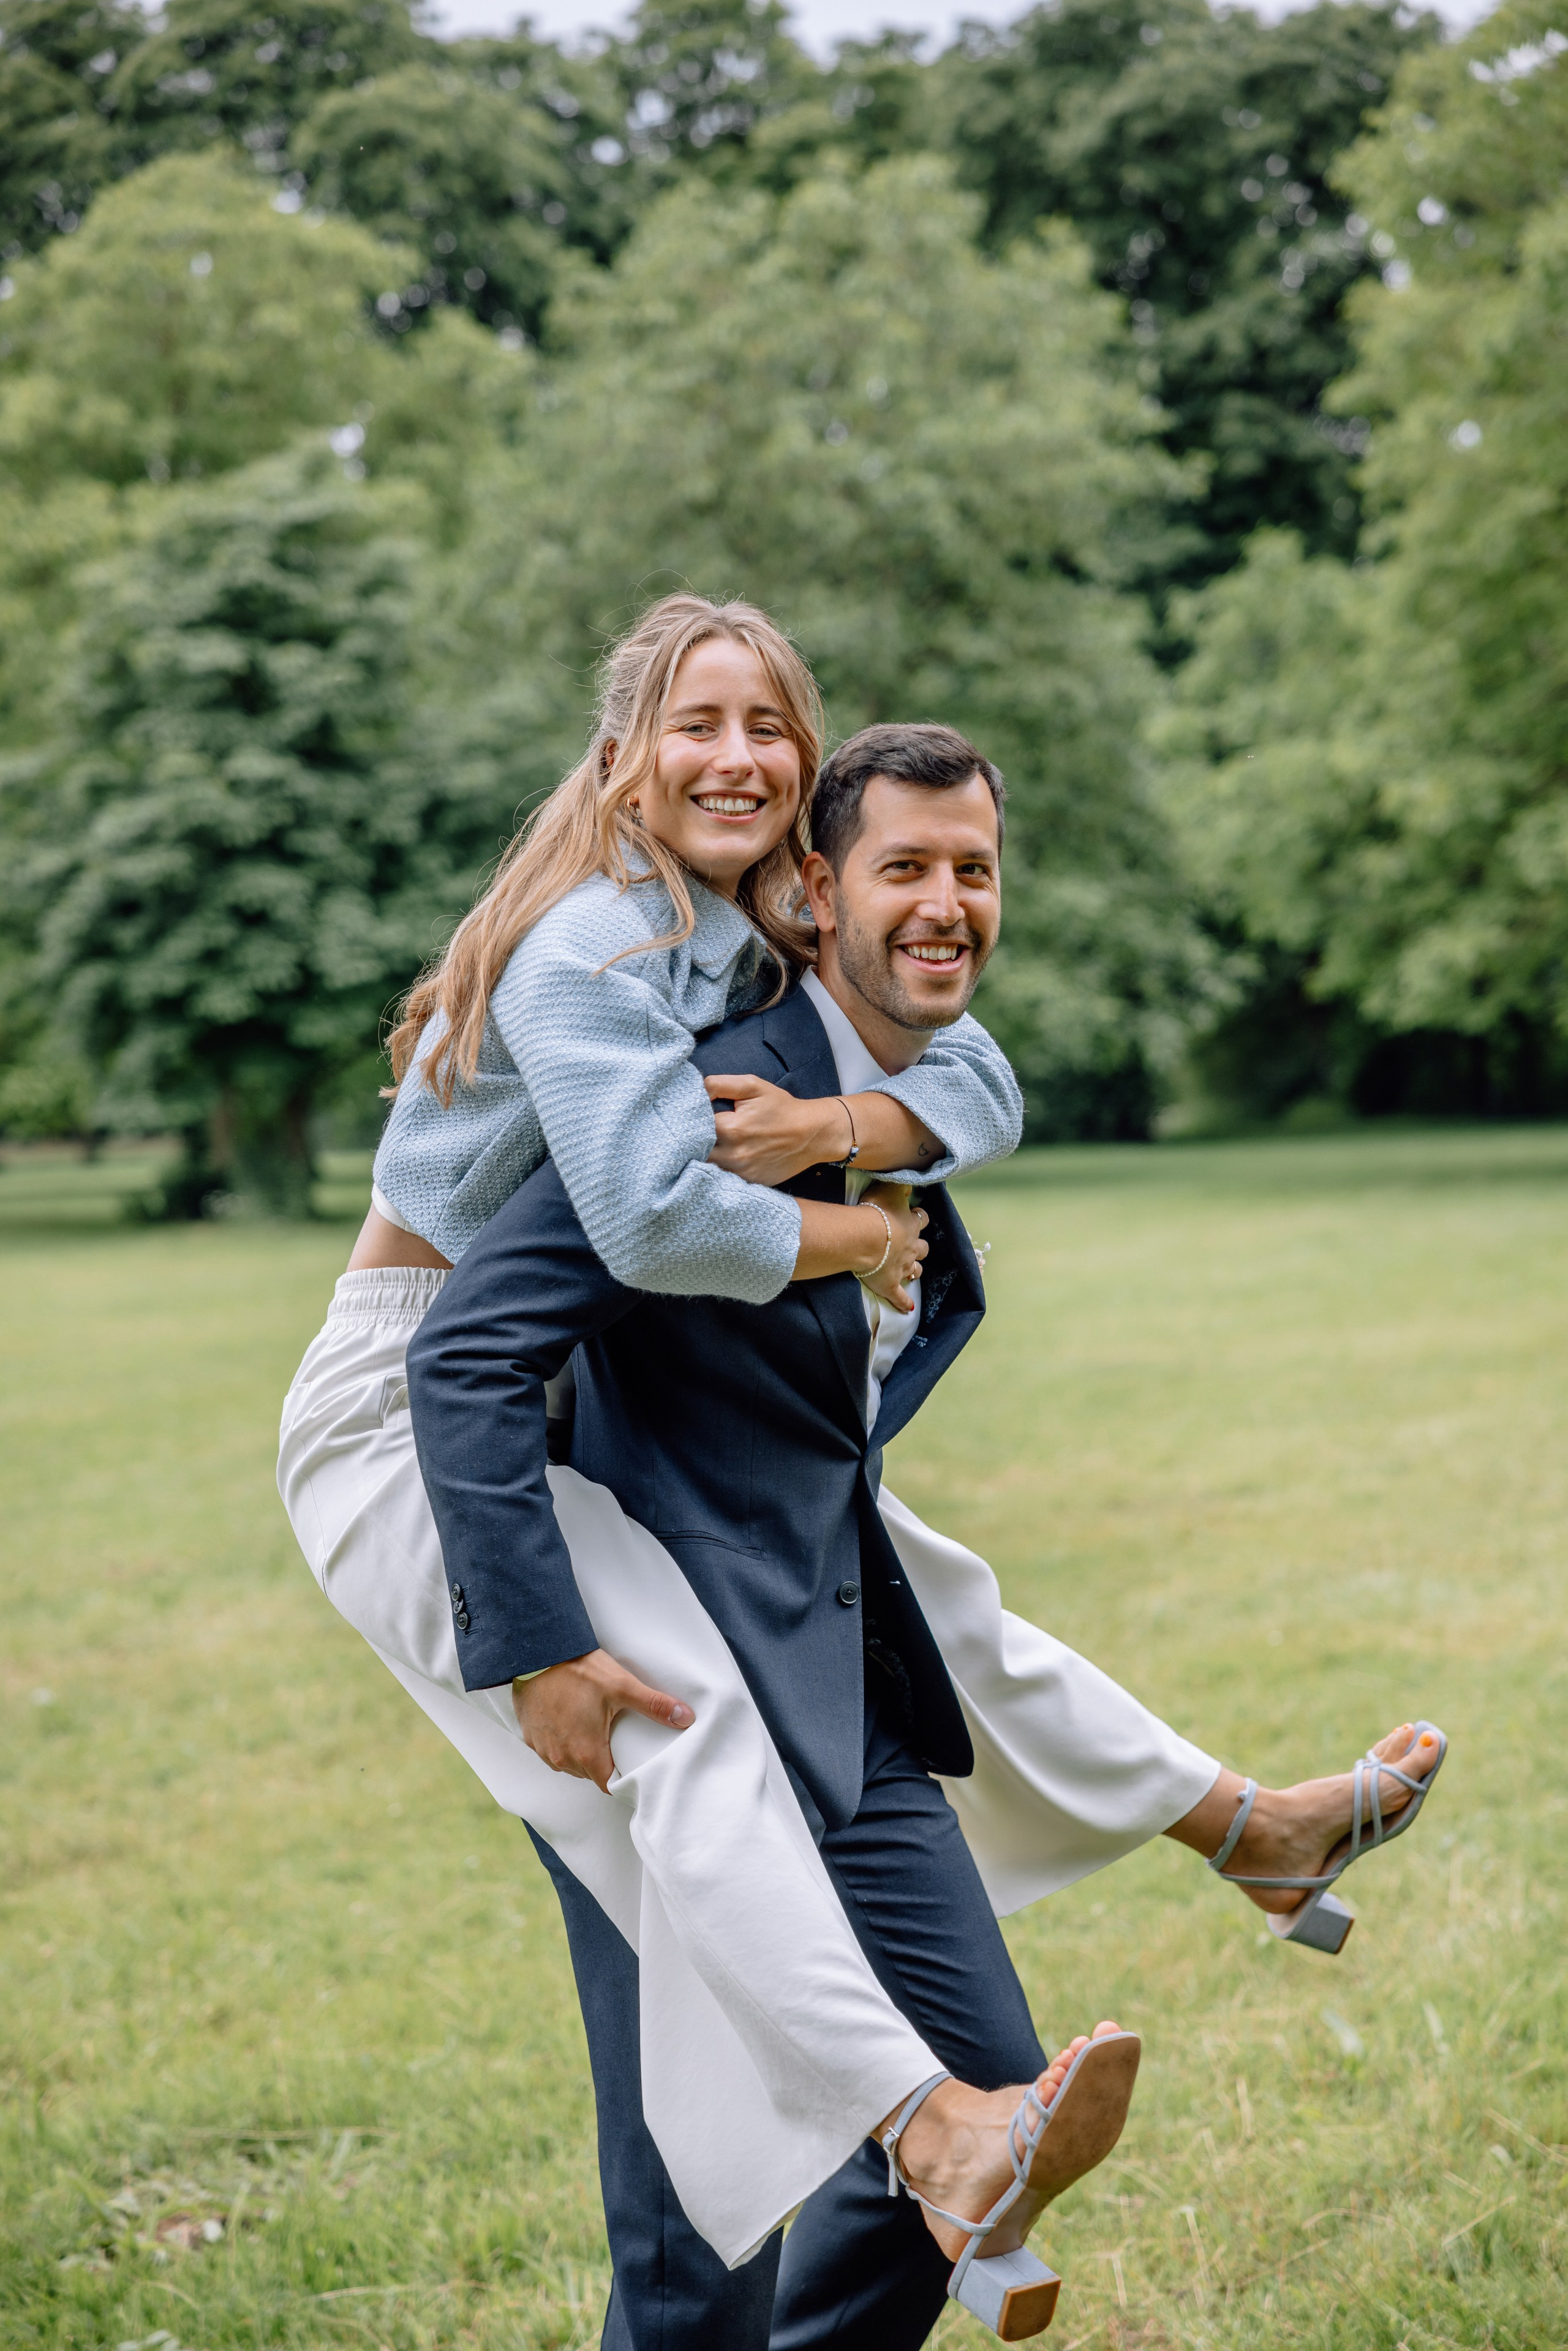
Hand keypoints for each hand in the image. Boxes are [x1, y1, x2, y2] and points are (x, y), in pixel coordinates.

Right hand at [512, 1648, 694, 1790]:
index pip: (608, 1784)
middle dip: (603, 1762)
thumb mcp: (622, 1685)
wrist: (537, 1654)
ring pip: (569, 1764)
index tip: (629, 1763)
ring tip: (592, 1729)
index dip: (621, 1776)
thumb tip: (686, 1717)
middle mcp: (563, 1758)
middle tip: (614, 1740)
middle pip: (589, 1774)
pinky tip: (569, 1722)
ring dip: (580, 1752)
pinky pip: (550, 1751)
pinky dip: (561, 1743)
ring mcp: (543, 1749)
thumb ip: (655, 1705)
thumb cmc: (578, 1671)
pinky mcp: (530, 1738)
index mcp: (587, 1753)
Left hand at [705, 1072, 849, 1185]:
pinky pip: (722, 1179)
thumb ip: (720, 1084)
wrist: (811, 1135)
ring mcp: (741, 1172)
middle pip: (695, 1151)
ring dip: (703, 1158)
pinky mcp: (748, 1183)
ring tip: (707, 1146)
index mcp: (731, 1127)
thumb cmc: (781, 1108)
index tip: (691, 1117)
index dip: (690, 1120)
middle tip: (693, 1134)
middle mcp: (733, 1154)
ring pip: (706, 1168)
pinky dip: (718, 1171)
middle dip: (692, 1142)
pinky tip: (722, 1160)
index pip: (693, 1126)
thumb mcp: (753, 1086)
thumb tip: (695, 1089)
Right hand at [859, 1180, 926, 1315]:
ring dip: (915, 1270)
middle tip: (911, 1245)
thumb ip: (898, 1188)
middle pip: (922, 1248)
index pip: (921, 1220)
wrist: (863, 1237)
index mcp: (911, 1224)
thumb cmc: (875, 1210)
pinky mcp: (890, 1285)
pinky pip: (900, 1297)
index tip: (914, 1216)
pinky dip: (904, 1303)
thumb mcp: (888, 1189)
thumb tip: (907, 1187)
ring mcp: (902, 1267)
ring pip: (916, 1270)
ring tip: (911, 1270)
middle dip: (919, 1246)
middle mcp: (911, 1247)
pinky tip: (908, 1309)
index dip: (918, 1218)